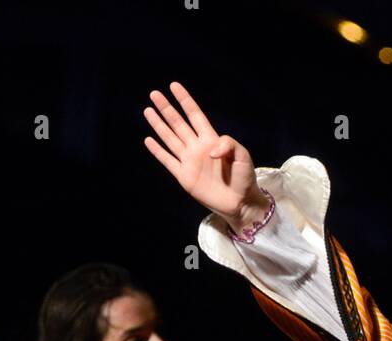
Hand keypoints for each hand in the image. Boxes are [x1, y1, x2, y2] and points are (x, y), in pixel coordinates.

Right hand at [142, 81, 268, 232]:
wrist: (240, 202)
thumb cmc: (244, 178)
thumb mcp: (243, 156)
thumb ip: (228, 144)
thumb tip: (209, 150)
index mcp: (211, 139)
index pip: (195, 115)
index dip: (185, 101)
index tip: (174, 86)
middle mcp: (197, 147)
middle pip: (178, 124)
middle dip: (166, 109)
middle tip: (154, 94)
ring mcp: (189, 161)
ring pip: (170, 139)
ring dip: (159, 125)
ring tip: (148, 110)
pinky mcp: (184, 176)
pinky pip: (168, 161)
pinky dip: (158, 151)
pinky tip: (149, 140)